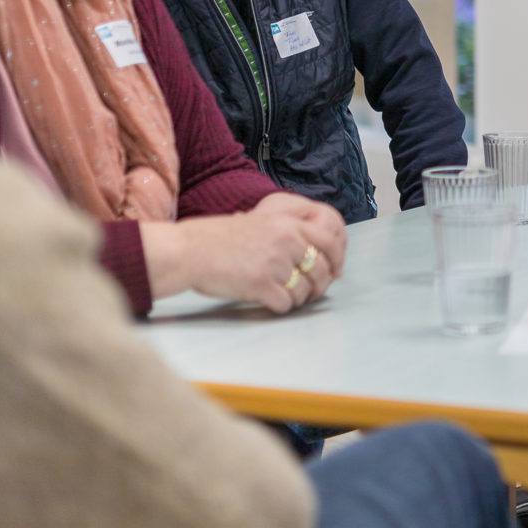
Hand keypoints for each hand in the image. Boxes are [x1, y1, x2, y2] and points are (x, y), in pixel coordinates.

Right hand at [142, 195, 347, 312]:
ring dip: (299, 298)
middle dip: (320, 285)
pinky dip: (281, 307)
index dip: (337, 260)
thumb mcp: (260, 221)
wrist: (189, 251)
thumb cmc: (219, 238)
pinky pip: (287, 304)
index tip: (335, 272)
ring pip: (306, 291)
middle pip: (323, 270)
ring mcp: (275, 264)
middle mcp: (287, 242)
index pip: (330, 241)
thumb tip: (314, 249)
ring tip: (287, 297)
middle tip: (311, 292)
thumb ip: (288, 231)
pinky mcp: (262, 286)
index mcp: (288, 224)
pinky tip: (270, 302)